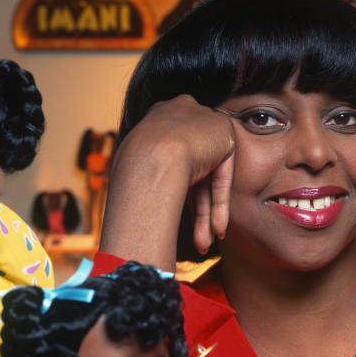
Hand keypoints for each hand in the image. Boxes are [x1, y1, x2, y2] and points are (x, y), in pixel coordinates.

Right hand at [101, 95, 235, 266]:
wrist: (153, 155)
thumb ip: (149, 173)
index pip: (175, 156)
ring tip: (204, 243)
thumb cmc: (131, 166)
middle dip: (195, 210)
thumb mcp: (133, 166)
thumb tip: (137, 204)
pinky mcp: (224, 133)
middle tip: (195, 239)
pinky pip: (222, 175)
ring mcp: (205, 121)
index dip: (176, 187)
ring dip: (206, 214)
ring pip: (208, 177)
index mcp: (159, 115)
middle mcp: (183, 113)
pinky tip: (217, 230)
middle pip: (194, 170)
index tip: (172, 210)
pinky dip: (219, 205)